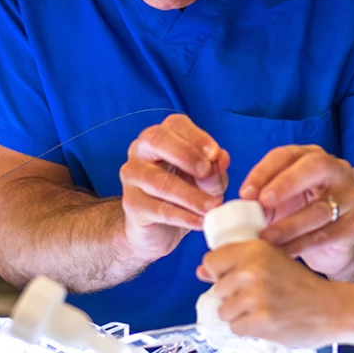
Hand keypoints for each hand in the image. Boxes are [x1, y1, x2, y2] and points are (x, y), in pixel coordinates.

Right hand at [118, 114, 229, 265]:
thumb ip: (214, 169)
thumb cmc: (185, 194)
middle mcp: (141, 151)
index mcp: (161, 137)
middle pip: (157, 140)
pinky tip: (201, 222)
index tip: (216, 154)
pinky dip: (184, 216)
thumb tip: (221, 158)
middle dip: (186, 154)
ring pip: (159, 181)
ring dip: (191, 195)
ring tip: (213, 206)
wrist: (159, 228)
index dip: (197, 136)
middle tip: (208, 172)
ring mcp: (132, 177)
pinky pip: (159, 209)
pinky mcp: (132, 204)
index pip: (175, 124)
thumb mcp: (206, 180)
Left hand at [198, 240, 343, 347]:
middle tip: (260, 297)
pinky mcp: (260, 321)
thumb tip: (200, 272)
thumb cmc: (302, 285)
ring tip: (264, 309)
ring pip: (224, 311)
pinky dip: (249, 329)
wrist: (332, 308)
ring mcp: (256, 296)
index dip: (220, 273)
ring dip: (240, 315)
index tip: (235, 278)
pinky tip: (267, 321)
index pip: (212, 261)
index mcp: (255, 248)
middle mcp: (252, 269)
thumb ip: (239, 264)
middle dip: (234, 297)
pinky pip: (236, 328)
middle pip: (217, 290)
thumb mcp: (274, 261)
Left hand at [240, 145, 353, 279]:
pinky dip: (302, 244)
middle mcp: (336, 171)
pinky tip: (285, 253)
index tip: (245, 193)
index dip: (264, 171)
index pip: (287, 155)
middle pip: (315, 167)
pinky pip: (328, 234)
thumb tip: (242, 208)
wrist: (332, 246)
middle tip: (263, 203)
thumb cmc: (300, 215)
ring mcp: (349, 198)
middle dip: (286, 183)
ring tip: (266, 238)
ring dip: (289, 224)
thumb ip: (262, 202)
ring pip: (321, 208)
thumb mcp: (279, 203)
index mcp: (311, 157)